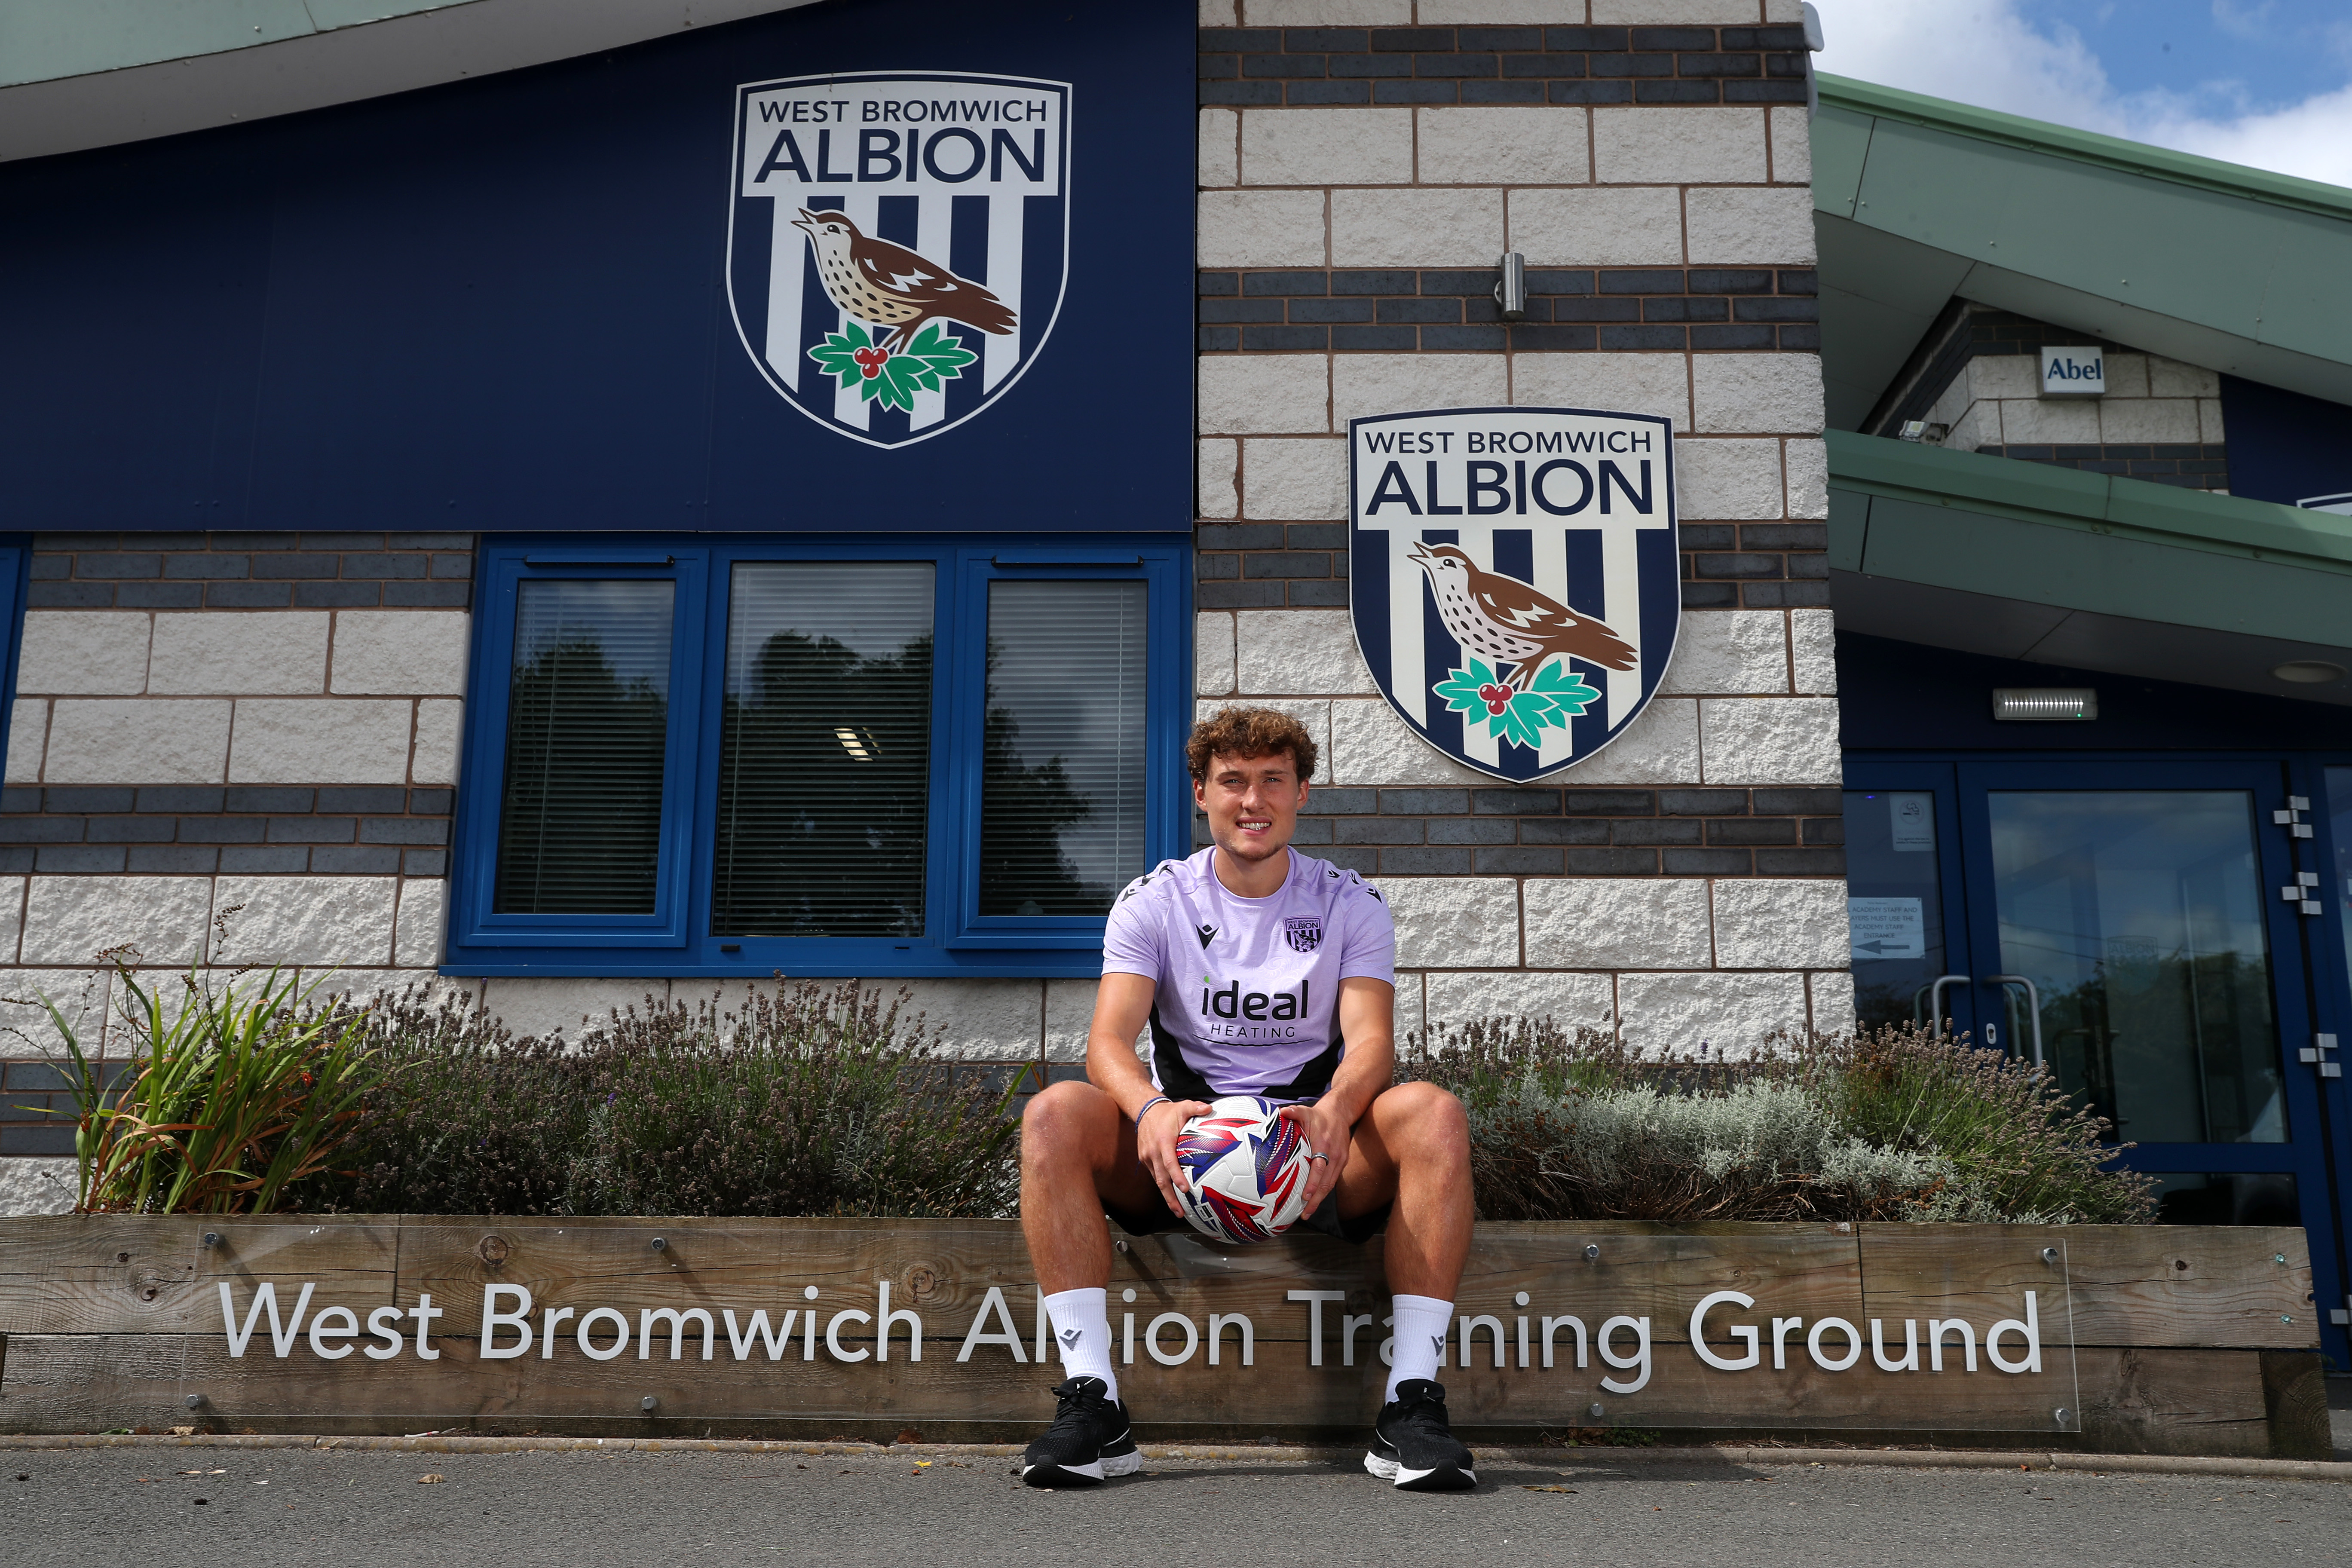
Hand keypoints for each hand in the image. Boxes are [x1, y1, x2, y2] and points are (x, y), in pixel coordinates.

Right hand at [1136, 1098, 1210, 1216]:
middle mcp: (1153, 1152)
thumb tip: (1209, 1109)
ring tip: (1177, 1210)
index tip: (1184, 1188)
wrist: (1145, 1111)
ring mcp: (1147, 1158)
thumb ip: (1196, 1107)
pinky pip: (1155, 1176)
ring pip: (1157, 1181)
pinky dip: (1163, 1187)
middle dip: (1170, 1197)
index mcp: (1163, 1141)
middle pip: (1161, 1179)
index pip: (1169, 1162)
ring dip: (1166, 1196)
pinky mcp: (1146, 1160)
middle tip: (1179, 1211)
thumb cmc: (1166, 1112)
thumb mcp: (1182, 1106)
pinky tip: (1171, 1196)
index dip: (1176, 1176)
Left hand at [1279, 1098, 1354, 1216]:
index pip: (1319, 1168)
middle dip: (1316, 1199)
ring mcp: (1339, 1160)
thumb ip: (1294, 1112)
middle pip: (1326, 1182)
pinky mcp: (1341, 1162)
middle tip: (1305, 1213)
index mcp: (1323, 1144)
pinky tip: (1315, 1200)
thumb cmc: (1318, 1116)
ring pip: (1330, 1184)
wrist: (1340, 1113)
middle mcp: (1333, 1154)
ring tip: (1308, 1212)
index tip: (1305, 1196)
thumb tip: (1282, 1112)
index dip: (1313, 1183)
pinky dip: (1324, 1192)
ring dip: (1320, 1199)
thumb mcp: (1305, 1111)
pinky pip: (1332, 1180)